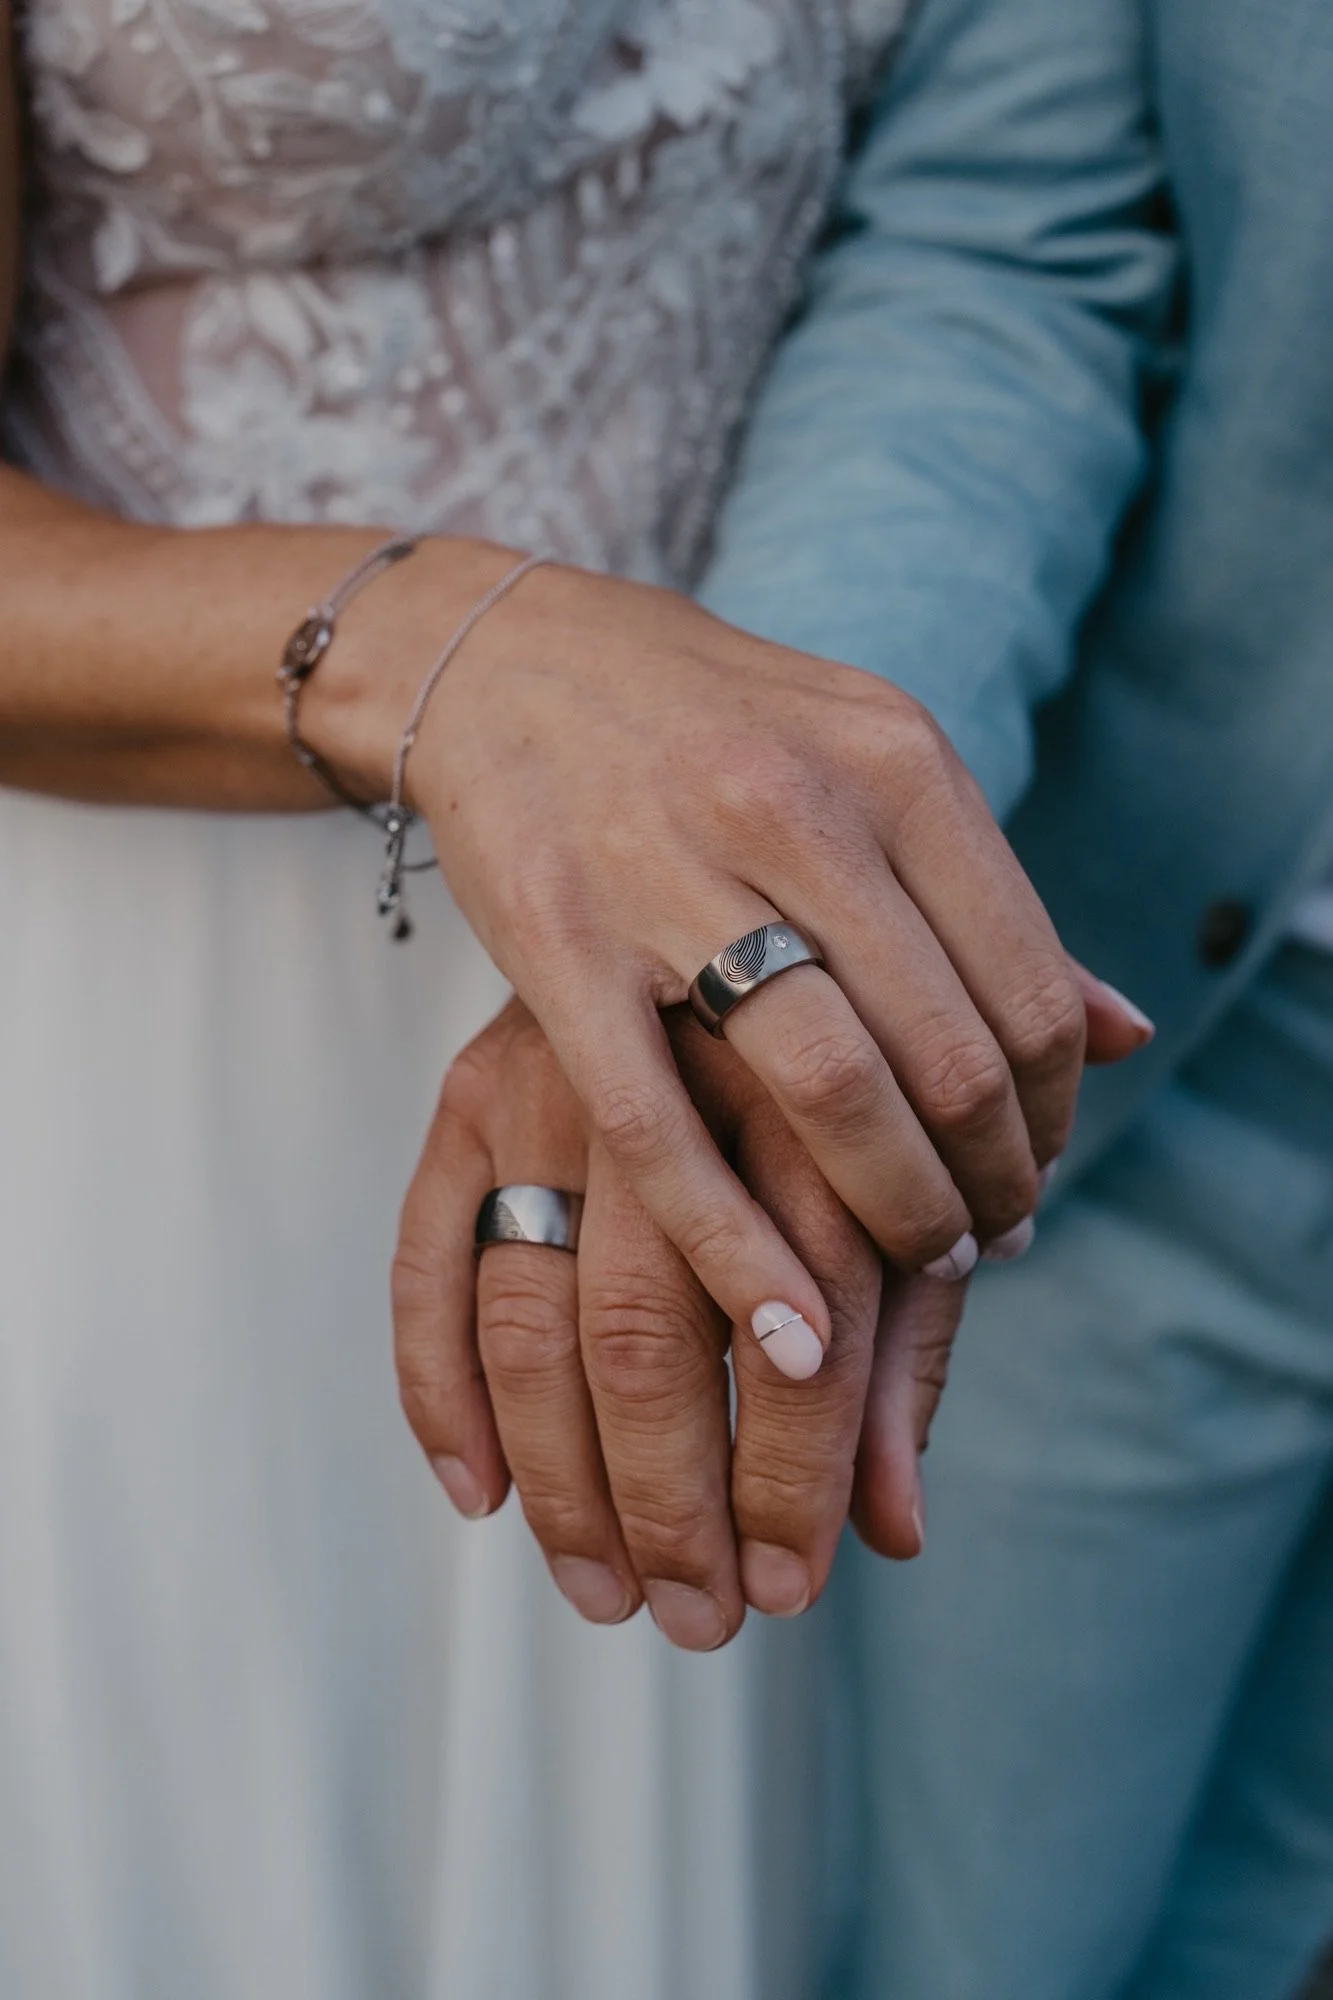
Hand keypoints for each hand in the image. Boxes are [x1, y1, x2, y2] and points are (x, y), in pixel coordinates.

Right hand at [326, 548, 1150, 1355]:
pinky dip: (738, 1246)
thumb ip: (990, 897)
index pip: (1028, 985)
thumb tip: (1130, 1034)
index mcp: (895, 761)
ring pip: (830, 1093)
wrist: (510, 662)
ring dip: (897, 1214)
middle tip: (985, 1240)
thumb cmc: (712, 728)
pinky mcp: (560, 948)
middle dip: (990, 1184)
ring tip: (916, 1265)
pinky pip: (663, 1130)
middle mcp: (795, 808)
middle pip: (948, 1055)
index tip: (1032, 1168)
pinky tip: (792, 1325)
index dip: (1052, 1112)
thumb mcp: (873, 763)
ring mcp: (670, 876)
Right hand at [393, 998, 965, 1647]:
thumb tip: (900, 1537)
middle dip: (673, 1504)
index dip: (799, 1479)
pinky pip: (423, 1261)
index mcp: (812, 1107)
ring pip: (532, 1322)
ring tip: (605, 1591)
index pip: (805, 1329)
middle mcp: (675, 1089)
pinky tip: (479, 1495)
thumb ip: (909, 1353)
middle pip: (650, 1340)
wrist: (704, 873)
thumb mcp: (897, 1192)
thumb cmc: (831, 1084)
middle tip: (696, 1618)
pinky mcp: (465, 1096)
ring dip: (562, 1481)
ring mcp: (551, 1086)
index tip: (796, 1584)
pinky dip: (437, 1391)